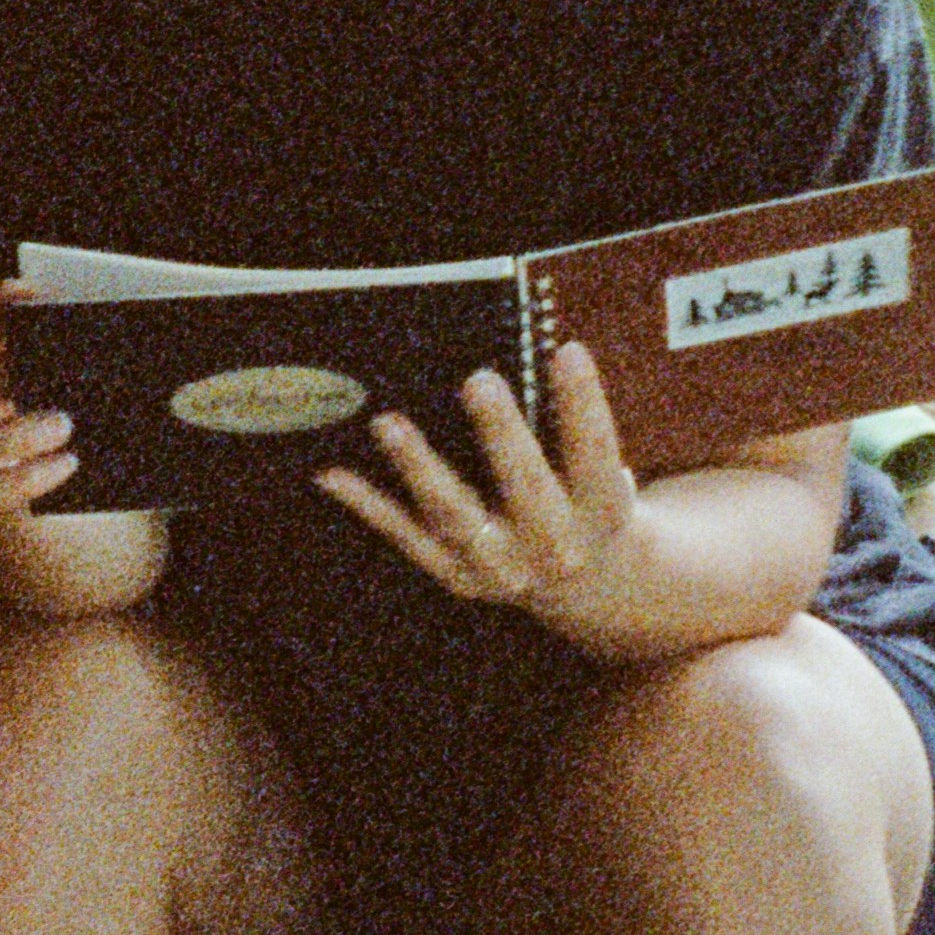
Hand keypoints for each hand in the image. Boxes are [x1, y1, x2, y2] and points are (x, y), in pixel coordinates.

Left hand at [319, 338, 666, 655]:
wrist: (589, 585)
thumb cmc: (587, 499)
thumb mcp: (601, 470)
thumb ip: (569, 428)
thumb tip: (514, 354)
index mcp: (602, 514)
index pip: (596, 454)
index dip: (583, 404)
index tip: (569, 350)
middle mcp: (555, 549)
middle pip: (528, 489)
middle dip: (502, 435)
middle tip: (479, 380)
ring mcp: (503, 568)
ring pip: (457, 516)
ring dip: (420, 468)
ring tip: (388, 423)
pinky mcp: (459, 576)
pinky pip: (409, 537)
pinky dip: (369, 505)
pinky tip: (332, 473)